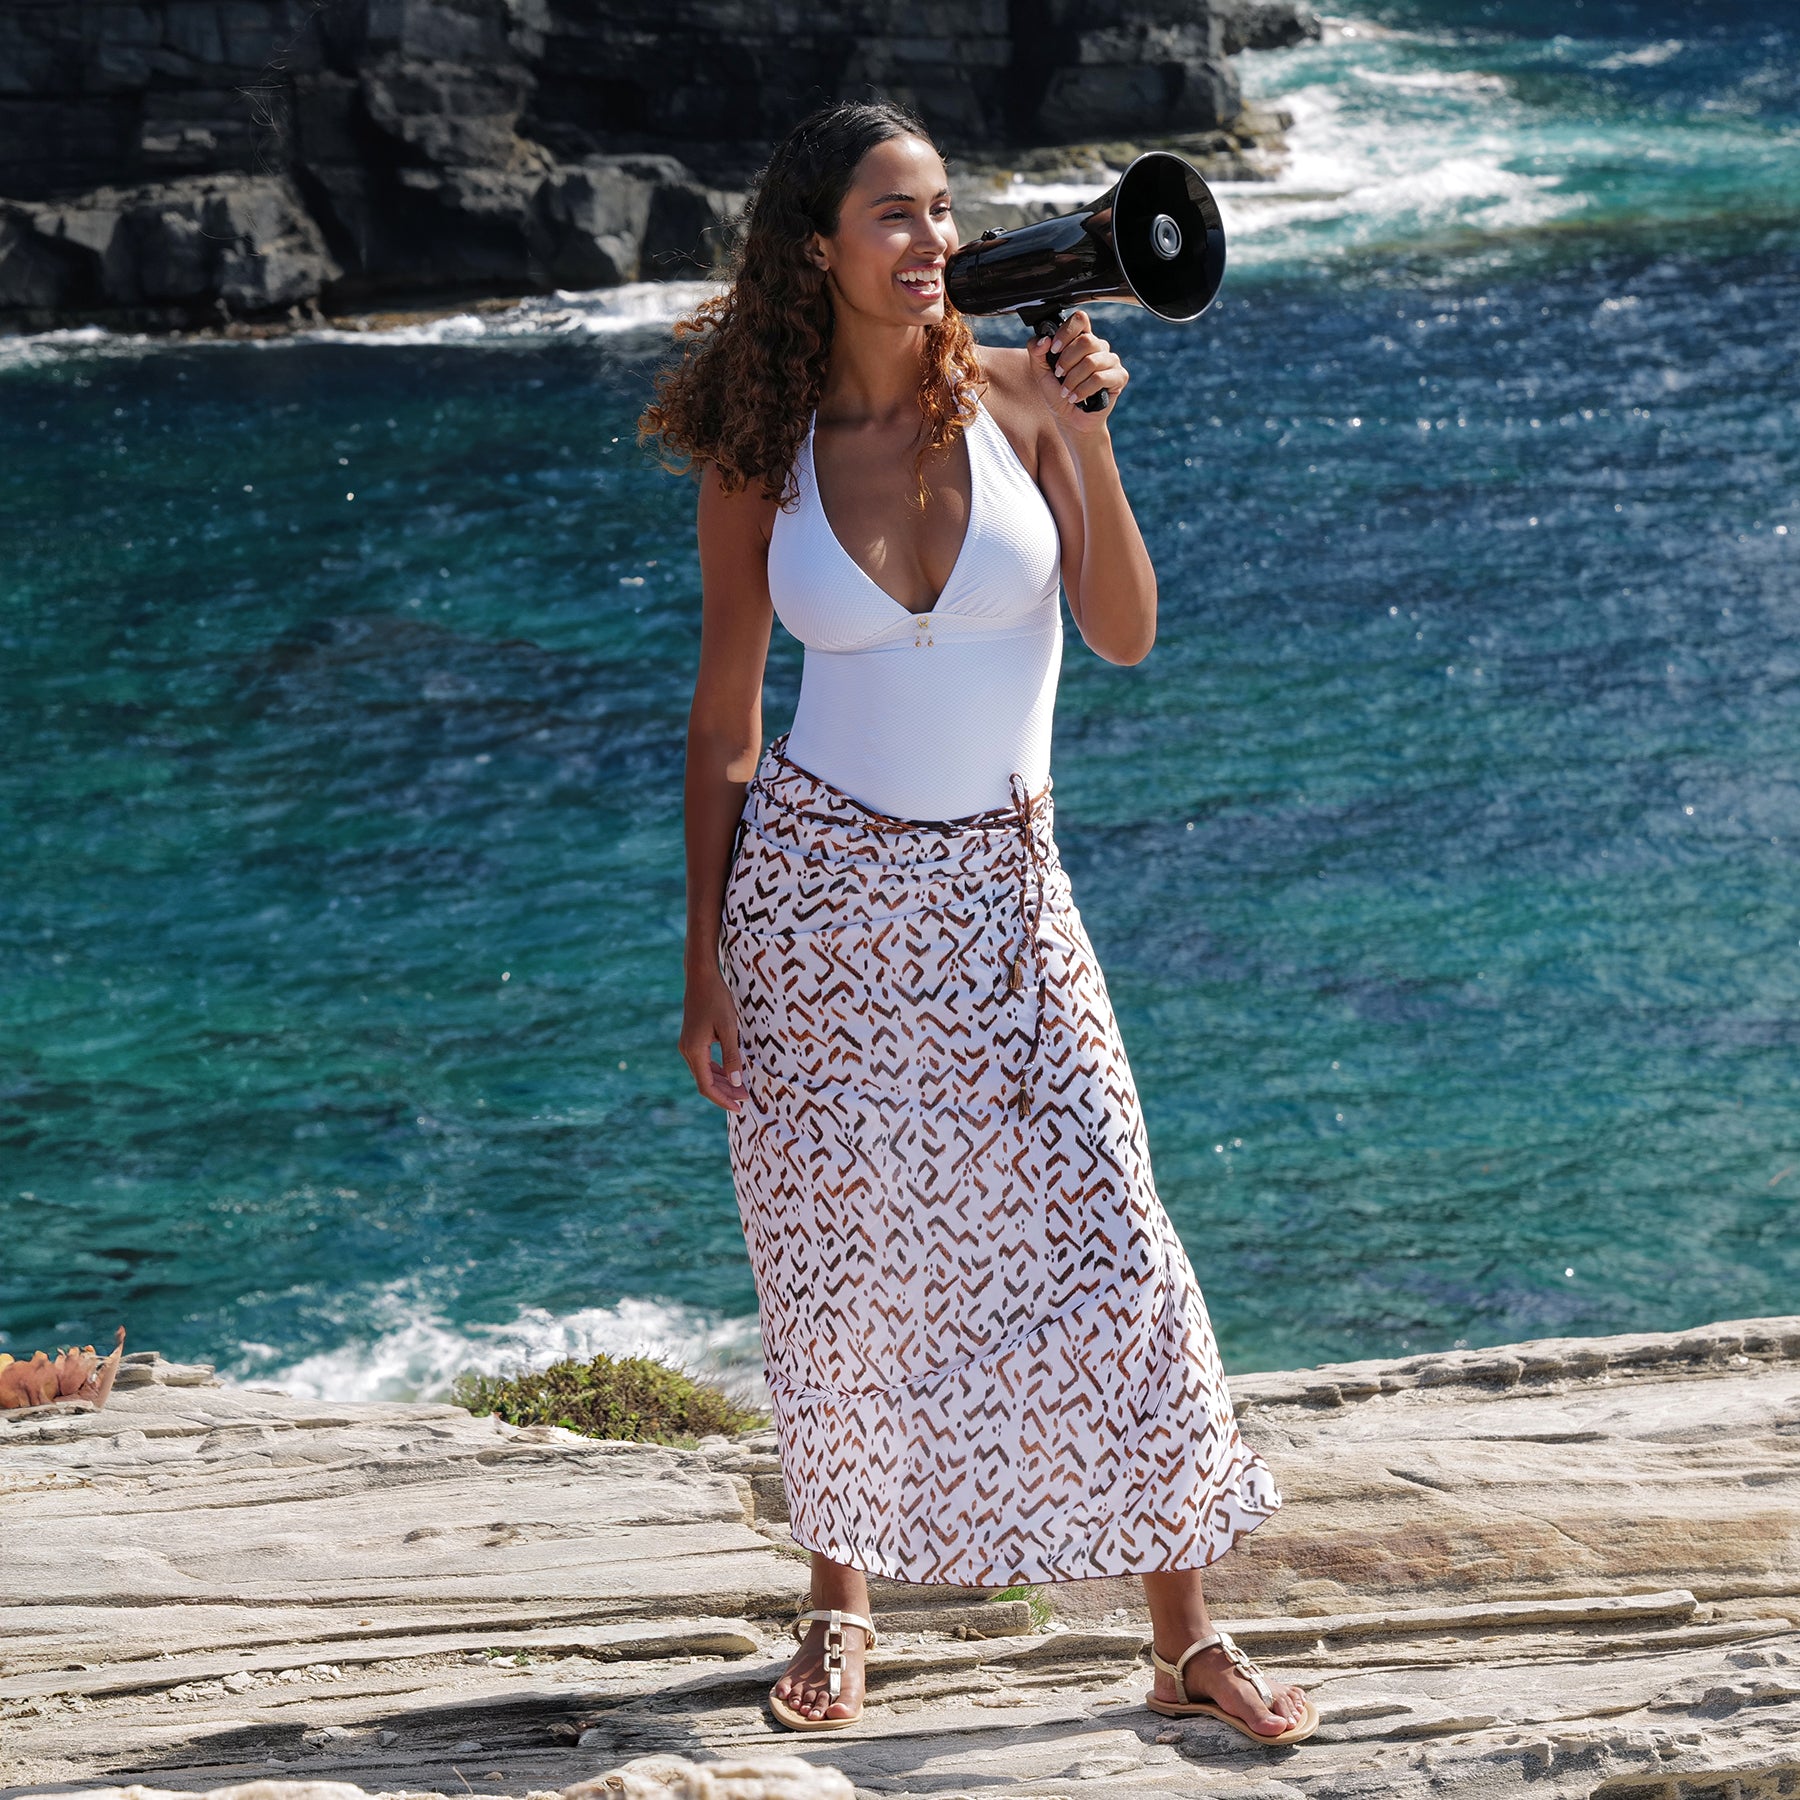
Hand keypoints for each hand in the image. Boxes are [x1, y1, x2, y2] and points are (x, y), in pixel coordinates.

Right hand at [679, 963, 745, 1112]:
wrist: (701, 977)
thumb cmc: (716, 999)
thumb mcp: (729, 1028)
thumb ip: (732, 1056)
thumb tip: (737, 1082)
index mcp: (694, 1051)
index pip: (707, 1086)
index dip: (723, 1099)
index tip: (740, 1107)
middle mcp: (687, 1051)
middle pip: (705, 1082)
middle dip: (726, 1092)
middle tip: (747, 1098)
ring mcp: (688, 1045)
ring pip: (704, 1073)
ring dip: (722, 1082)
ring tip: (742, 1089)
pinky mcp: (692, 1039)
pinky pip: (704, 1062)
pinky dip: (718, 1071)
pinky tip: (731, 1073)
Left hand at [1030, 308, 1126, 431]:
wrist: (1069, 420)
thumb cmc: (1058, 393)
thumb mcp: (1040, 372)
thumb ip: (1036, 352)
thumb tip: (1044, 340)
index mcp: (1081, 339)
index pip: (1079, 320)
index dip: (1065, 332)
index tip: (1053, 349)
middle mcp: (1098, 346)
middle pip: (1086, 340)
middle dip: (1067, 361)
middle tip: (1059, 375)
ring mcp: (1111, 360)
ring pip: (1092, 361)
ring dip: (1073, 379)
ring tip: (1066, 391)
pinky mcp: (1119, 376)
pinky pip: (1100, 377)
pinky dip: (1084, 390)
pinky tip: (1076, 398)